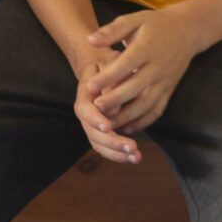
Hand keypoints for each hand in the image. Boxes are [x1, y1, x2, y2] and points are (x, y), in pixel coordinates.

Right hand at [70, 44, 141, 162]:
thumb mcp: (109, 64)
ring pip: (99, 144)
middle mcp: (86, 113)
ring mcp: (93, 124)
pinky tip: (135, 158)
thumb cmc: (110, 64)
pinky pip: (107, 147)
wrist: (105, 69)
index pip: (85, 111)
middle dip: (112, 142)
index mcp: (85, 95)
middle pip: (92, 133)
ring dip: (116, 153)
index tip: (108, 127)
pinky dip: (119, 155)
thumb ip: (111, 81)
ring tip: (136, 157)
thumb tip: (112, 108)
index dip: (95, 120)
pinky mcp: (104, 132)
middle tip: (131, 146)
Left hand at [83, 7, 205, 138]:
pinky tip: (127, 128)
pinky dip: (143, 121)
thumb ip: (112, 30)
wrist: (187, 31)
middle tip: (96, 108)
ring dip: (128, 115)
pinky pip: (158, 110)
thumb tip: (90, 40)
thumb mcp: (133, 20)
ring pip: (147, 103)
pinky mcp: (169, 90)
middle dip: (116, 99)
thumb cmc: (154, 25)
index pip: (126, 65)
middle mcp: (158, 67)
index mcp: (147, 48)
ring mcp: (165, 81)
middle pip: (136, 87)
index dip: (109, 76)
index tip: (90, 86)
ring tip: (108, 124)